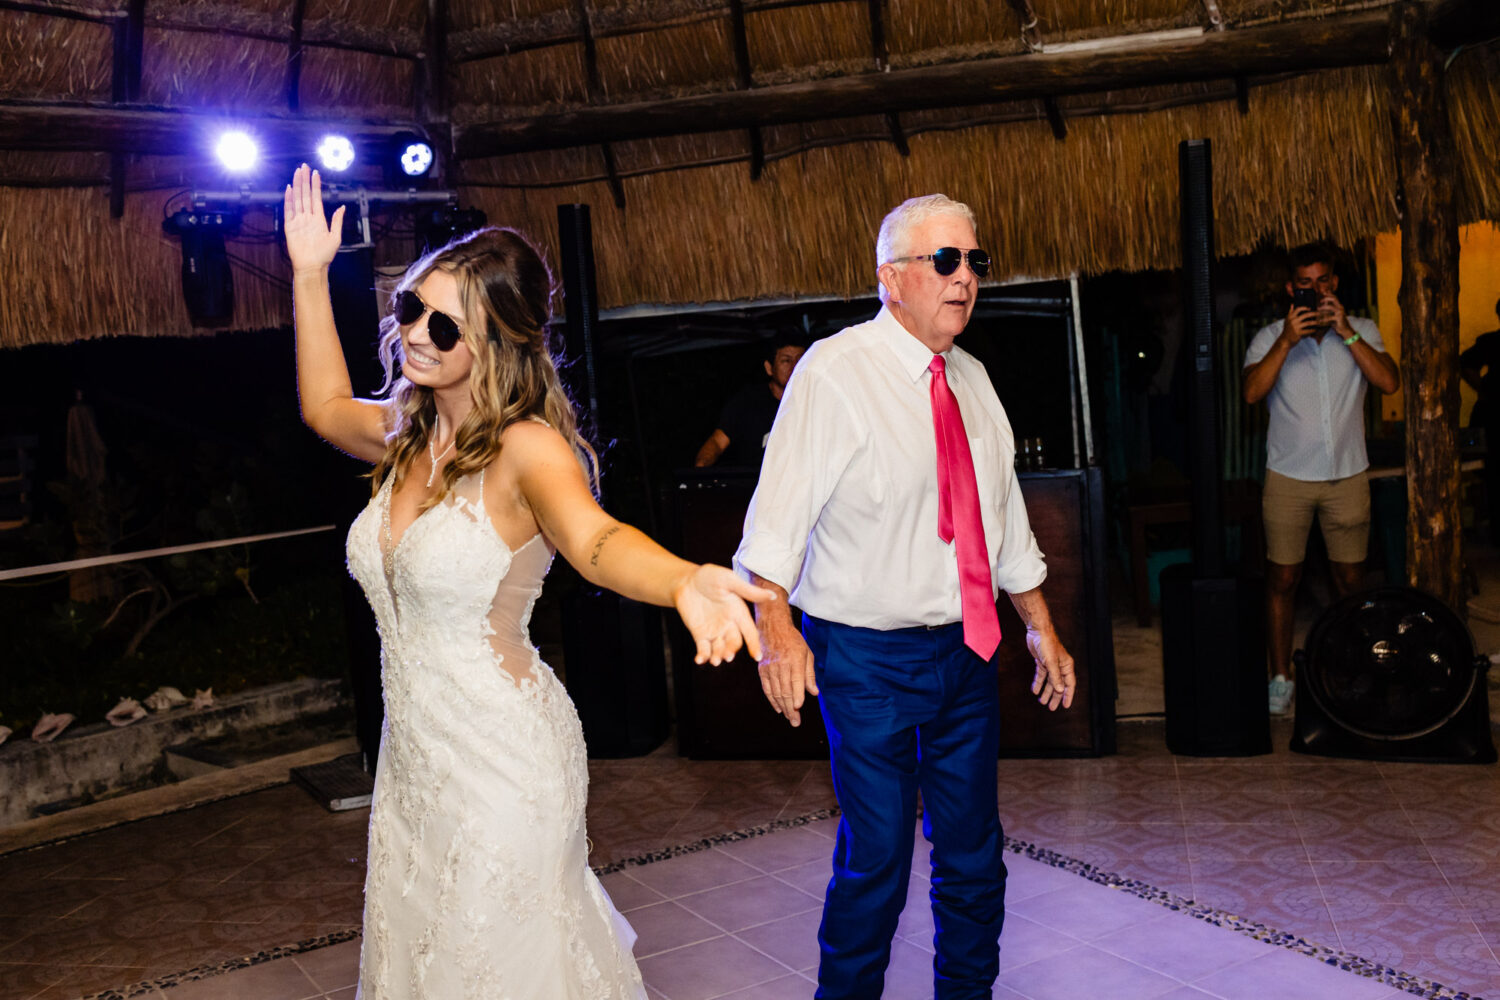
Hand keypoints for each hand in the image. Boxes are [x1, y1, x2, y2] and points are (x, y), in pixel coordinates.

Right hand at [283, 163, 345, 274]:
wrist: (312, 267)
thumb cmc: (324, 255)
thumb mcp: (336, 237)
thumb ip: (337, 221)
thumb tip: (342, 207)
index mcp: (319, 219)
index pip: (316, 198)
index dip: (316, 185)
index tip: (316, 173)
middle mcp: (308, 217)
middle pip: (306, 195)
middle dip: (305, 180)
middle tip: (304, 166)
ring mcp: (298, 221)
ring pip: (297, 199)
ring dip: (298, 185)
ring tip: (298, 172)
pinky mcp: (290, 227)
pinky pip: (288, 210)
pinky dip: (288, 199)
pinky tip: (289, 189)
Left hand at [673, 565, 773, 666]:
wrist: (686, 580)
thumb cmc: (709, 576)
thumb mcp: (730, 581)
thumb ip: (749, 591)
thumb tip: (773, 595)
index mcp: (739, 613)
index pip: (750, 632)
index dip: (755, 644)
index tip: (757, 657)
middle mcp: (729, 625)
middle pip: (734, 643)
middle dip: (731, 651)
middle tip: (727, 656)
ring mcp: (714, 631)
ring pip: (720, 649)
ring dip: (718, 656)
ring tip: (715, 660)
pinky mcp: (700, 634)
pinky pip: (704, 649)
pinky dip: (702, 656)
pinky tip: (699, 659)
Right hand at [755, 611, 818, 726]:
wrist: (773, 628)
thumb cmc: (793, 641)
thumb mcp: (807, 654)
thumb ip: (810, 674)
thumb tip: (814, 692)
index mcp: (794, 660)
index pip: (796, 681)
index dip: (797, 695)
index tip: (799, 707)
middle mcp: (781, 665)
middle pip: (785, 691)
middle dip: (791, 708)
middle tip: (796, 722)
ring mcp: (770, 668)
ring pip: (776, 692)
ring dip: (783, 707)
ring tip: (789, 718)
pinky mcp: (762, 671)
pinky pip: (767, 689)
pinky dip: (772, 700)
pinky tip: (778, 709)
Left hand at [1027, 627, 1074, 710]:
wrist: (1037, 630)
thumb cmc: (1047, 644)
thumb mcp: (1051, 662)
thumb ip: (1055, 677)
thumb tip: (1060, 690)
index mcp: (1066, 666)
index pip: (1069, 684)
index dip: (1068, 695)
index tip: (1065, 706)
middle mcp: (1060, 666)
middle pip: (1059, 685)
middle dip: (1055, 697)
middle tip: (1051, 708)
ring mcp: (1051, 664)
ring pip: (1049, 681)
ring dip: (1046, 691)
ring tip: (1042, 701)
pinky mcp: (1042, 661)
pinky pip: (1041, 675)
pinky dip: (1038, 683)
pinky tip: (1035, 690)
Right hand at [1283, 305, 1316, 343]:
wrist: (1285, 340)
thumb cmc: (1287, 329)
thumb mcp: (1287, 320)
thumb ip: (1290, 312)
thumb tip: (1292, 304)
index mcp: (1290, 317)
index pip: (1298, 309)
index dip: (1305, 308)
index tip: (1310, 308)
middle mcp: (1292, 321)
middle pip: (1306, 315)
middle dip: (1314, 314)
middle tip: (1319, 314)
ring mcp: (1295, 327)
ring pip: (1308, 323)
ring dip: (1315, 322)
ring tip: (1319, 322)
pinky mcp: (1298, 333)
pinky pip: (1307, 330)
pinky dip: (1312, 330)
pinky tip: (1315, 330)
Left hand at [1322, 293, 1351, 337]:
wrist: (1345, 330)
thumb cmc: (1337, 322)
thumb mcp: (1333, 314)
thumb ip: (1329, 310)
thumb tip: (1322, 305)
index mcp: (1339, 306)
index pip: (1335, 297)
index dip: (1329, 293)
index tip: (1324, 291)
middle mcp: (1341, 308)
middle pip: (1334, 299)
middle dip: (1327, 298)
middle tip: (1321, 300)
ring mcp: (1340, 313)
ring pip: (1331, 307)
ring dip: (1323, 307)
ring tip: (1318, 309)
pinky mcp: (1339, 318)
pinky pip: (1330, 317)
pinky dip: (1324, 319)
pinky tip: (1320, 321)